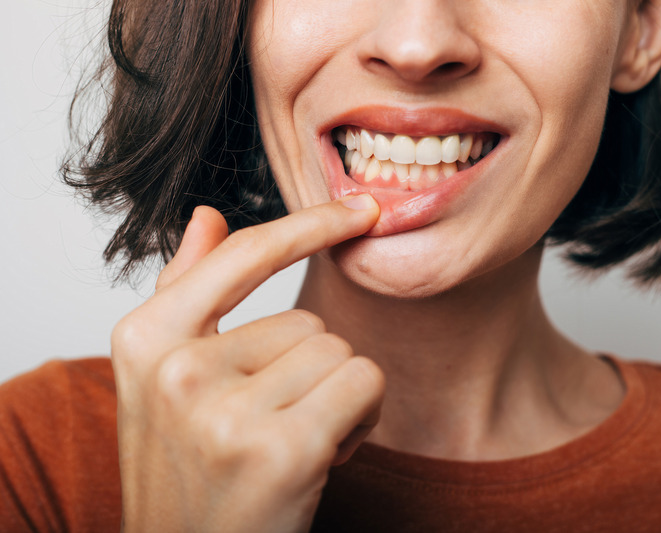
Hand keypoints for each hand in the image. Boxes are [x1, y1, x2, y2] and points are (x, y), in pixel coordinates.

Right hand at [111, 195, 383, 532]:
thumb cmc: (187, 469)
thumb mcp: (163, 378)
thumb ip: (183, 291)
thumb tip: (206, 215)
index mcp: (144, 339)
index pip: (243, 255)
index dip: (308, 226)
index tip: (357, 210)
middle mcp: (178, 369)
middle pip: (308, 320)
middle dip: (309, 372)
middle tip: (273, 424)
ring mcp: (227, 411)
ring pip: (339, 353)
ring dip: (335, 397)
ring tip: (291, 442)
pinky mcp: (282, 449)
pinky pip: (364, 383)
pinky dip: (361, 417)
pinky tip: (322, 456)